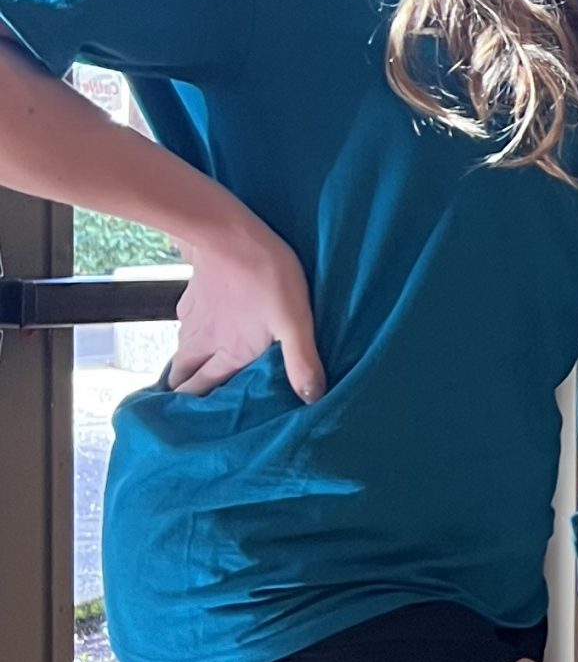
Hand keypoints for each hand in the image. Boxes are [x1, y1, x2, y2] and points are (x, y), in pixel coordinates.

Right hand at [167, 215, 326, 401]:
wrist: (228, 233)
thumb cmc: (266, 277)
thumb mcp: (294, 321)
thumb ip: (301, 360)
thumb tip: (311, 398)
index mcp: (225, 354)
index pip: (199, 392)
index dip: (195, 412)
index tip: (193, 428)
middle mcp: (201, 342)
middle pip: (182, 377)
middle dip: (186, 394)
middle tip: (195, 406)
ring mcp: (192, 320)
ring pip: (183, 353)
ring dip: (190, 367)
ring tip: (203, 374)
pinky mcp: (190, 298)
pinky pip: (188, 327)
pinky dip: (195, 338)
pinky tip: (211, 331)